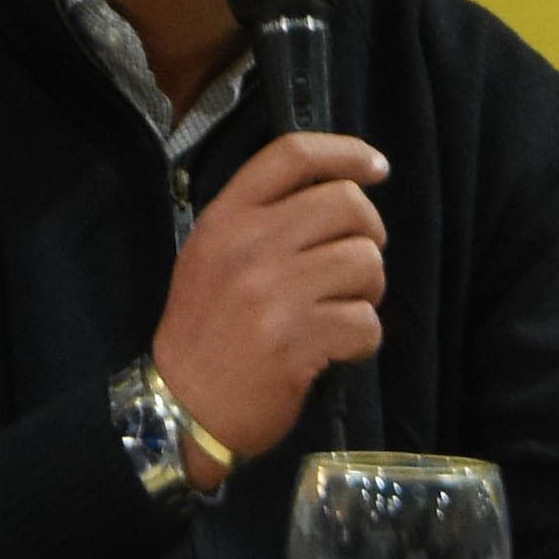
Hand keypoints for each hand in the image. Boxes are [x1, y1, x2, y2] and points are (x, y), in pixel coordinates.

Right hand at [147, 130, 387, 466]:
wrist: (183, 406)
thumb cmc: (205, 329)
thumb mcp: (212, 256)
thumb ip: (261, 220)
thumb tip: (339, 194)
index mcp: (226, 218)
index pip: (292, 155)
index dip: (346, 152)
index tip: (376, 167)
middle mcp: (249, 246)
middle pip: (347, 204)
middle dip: (368, 235)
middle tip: (354, 265)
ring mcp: (273, 293)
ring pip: (366, 262)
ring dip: (367, 291)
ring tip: (339, 310)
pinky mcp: (296, 341)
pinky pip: (366, 322)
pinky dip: (361, 339)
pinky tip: (335, 349)